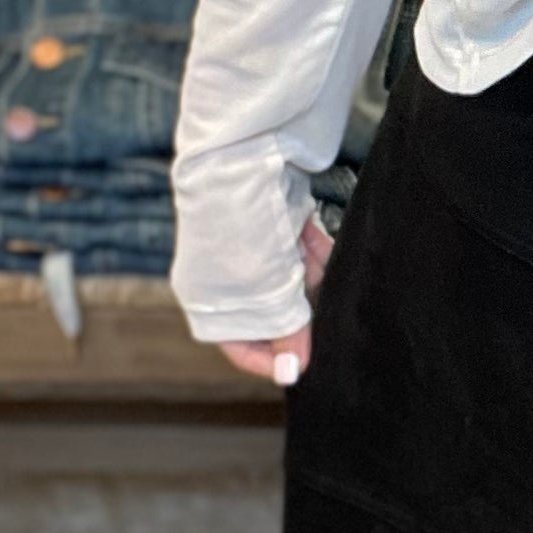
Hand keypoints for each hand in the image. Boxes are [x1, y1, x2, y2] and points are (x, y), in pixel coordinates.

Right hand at [218, 213, 333, 385]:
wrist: (242, 159)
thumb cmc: (241, 230)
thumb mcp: (268, 294)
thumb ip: (285, 332)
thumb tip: (291, 372)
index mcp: (207, 299)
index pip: (236, 344)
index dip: (269, 359)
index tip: (302, 366)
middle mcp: (224, 275)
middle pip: (271, 311)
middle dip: (302, 313)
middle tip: (326, 317)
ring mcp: (250, 246)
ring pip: (292, 279)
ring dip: (312, 280)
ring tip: (325, 275)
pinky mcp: (274, 221)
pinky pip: (301, 248)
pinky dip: (316, 251)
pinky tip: (323, 247)